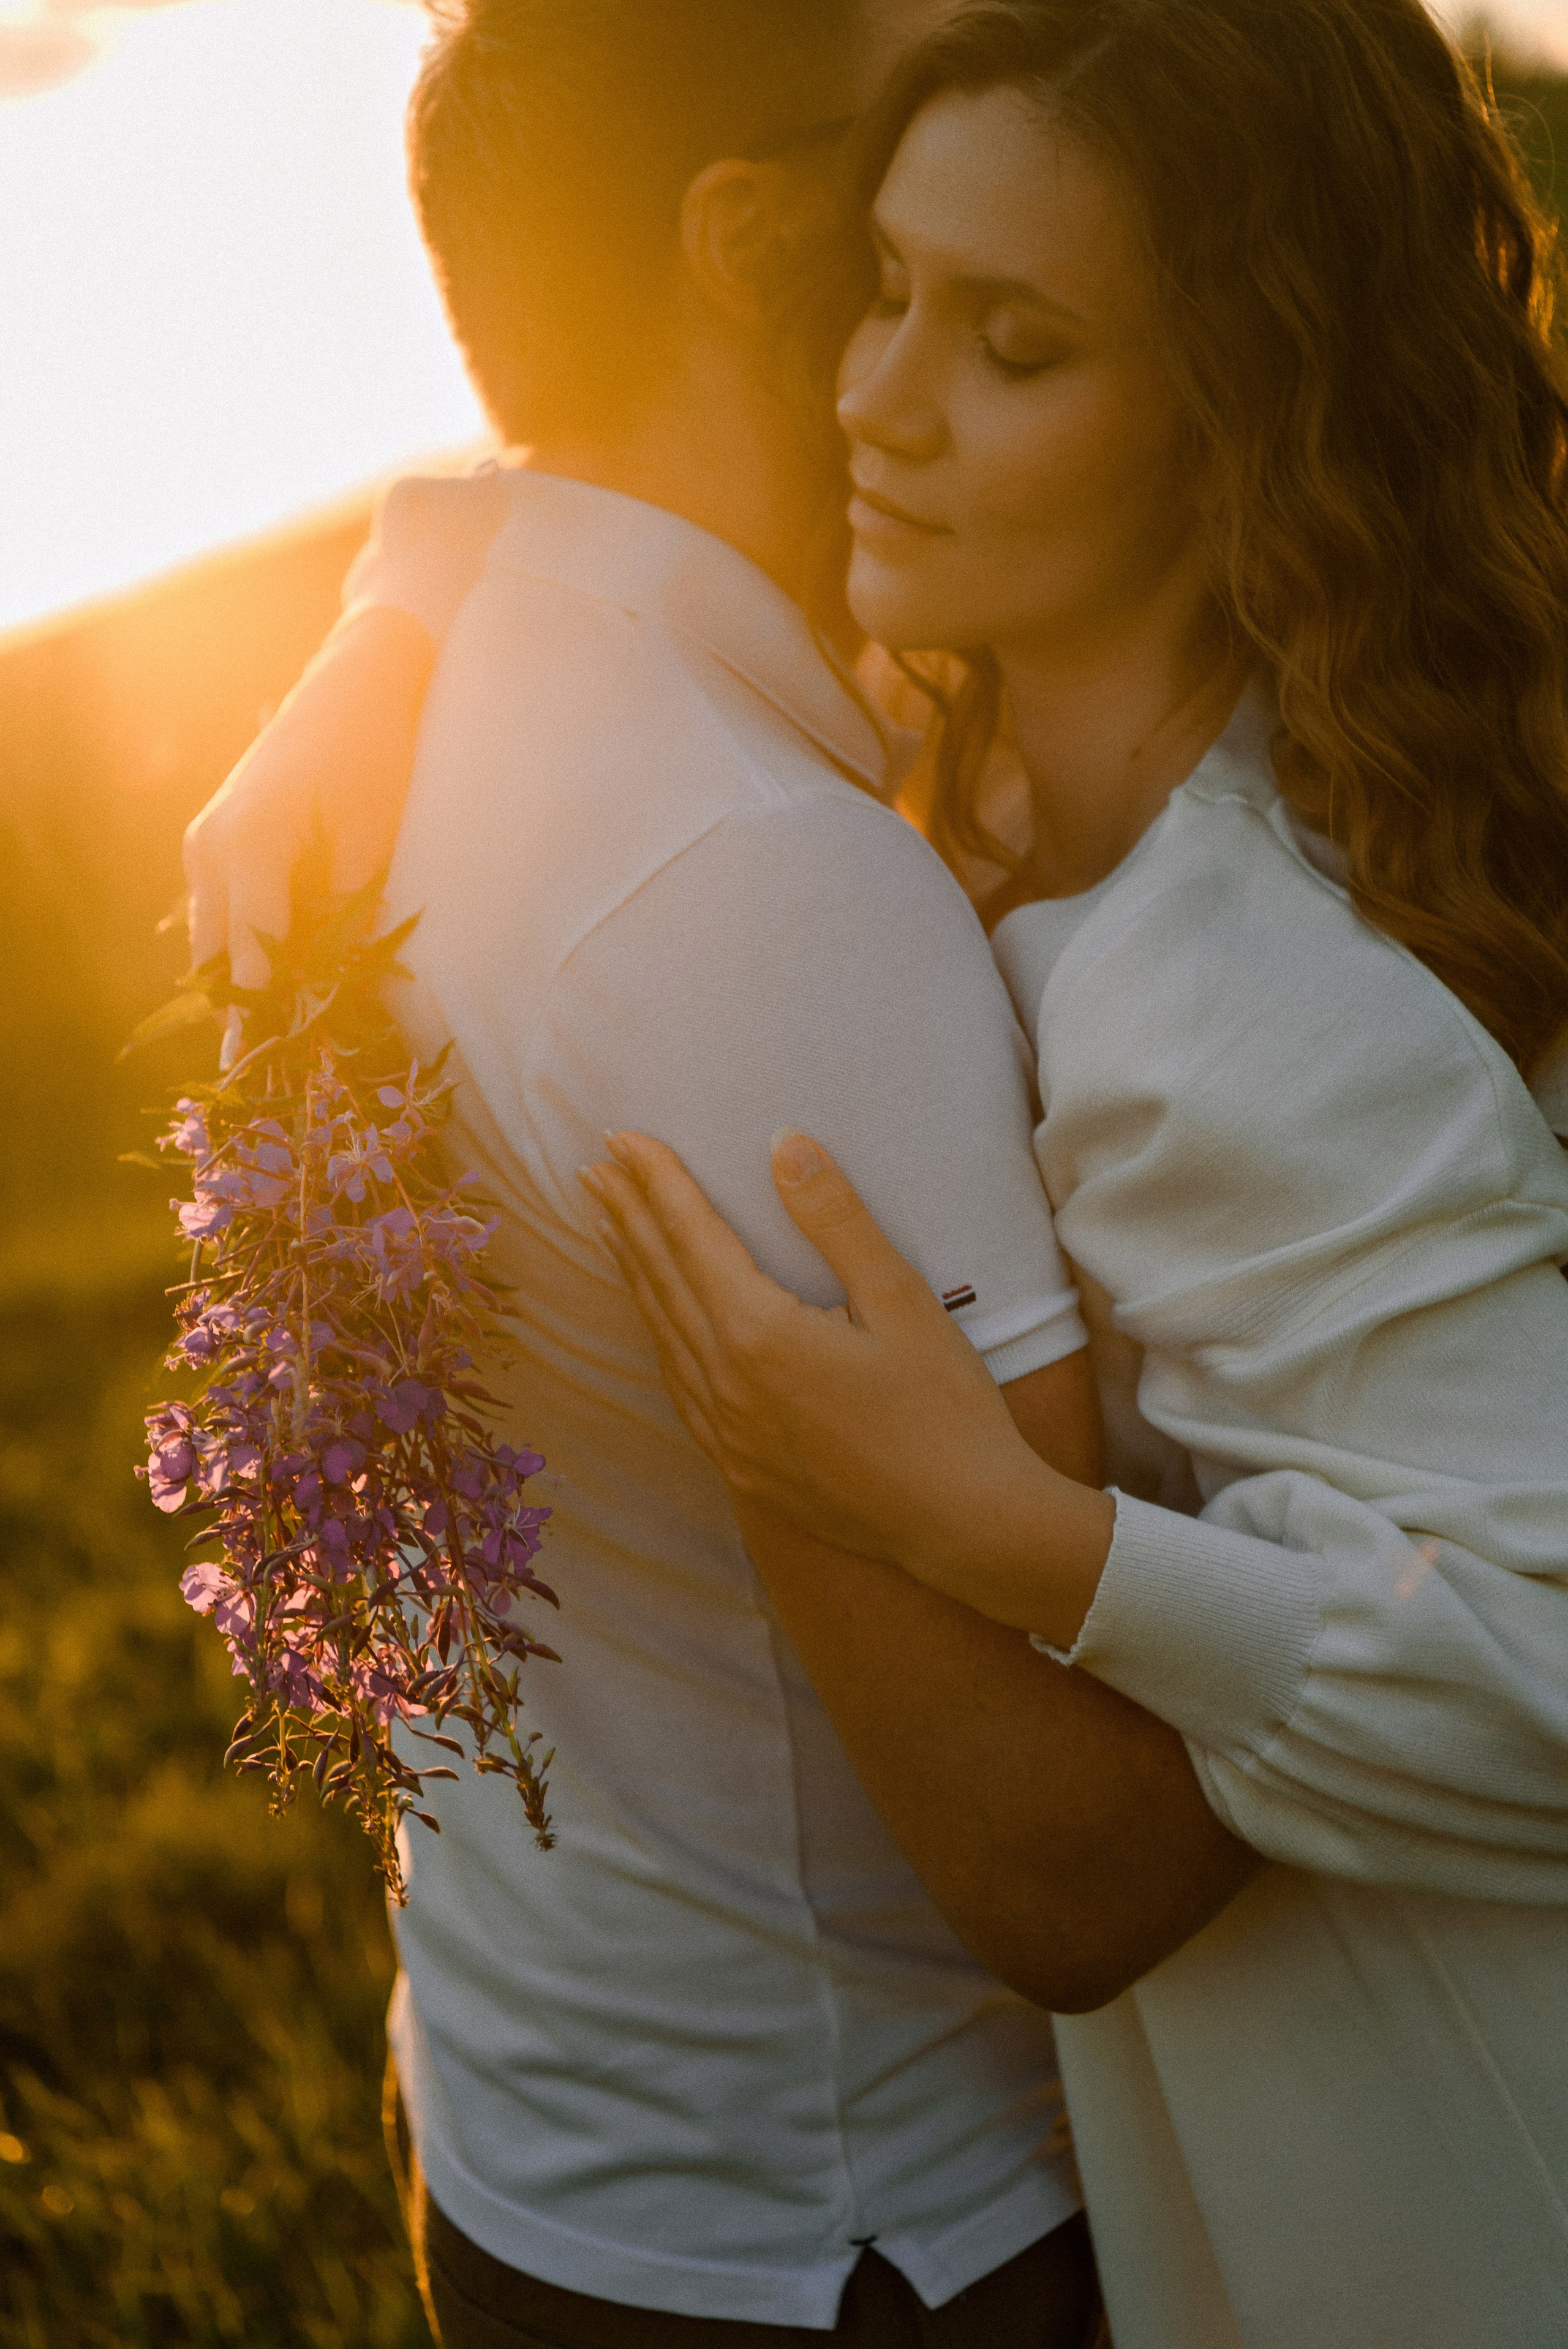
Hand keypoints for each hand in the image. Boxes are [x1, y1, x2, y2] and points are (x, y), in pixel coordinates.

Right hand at [184, 604, 434, 1023]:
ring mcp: (205, 842)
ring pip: (211, 935)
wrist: (350, 692)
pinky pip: (218, 909)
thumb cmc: (373, 761)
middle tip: (257, 1069)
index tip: (274, 1060)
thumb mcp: (371, 843)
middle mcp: (212, 848)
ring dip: (233, 982)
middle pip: (217, 952)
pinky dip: (237, 945)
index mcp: (252, 847)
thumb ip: (347, 915)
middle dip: (238, 1009)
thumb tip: (340, 985)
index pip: (253, 952)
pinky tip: (264, 981)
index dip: (265, 1010)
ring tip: (259, 1039)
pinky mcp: (213, 839)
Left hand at [580, 1130, 1113, 1646]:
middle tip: (596, 1167)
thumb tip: (785, 1145)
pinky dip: (660, 1337)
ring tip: (612, 1228)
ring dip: (635, 1273)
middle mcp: (726, 1384)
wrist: (964, 1524)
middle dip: (628, 1217)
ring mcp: (727, 1432)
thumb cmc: (945, 1408)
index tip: (623, 1138)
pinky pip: (680, 1387)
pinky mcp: (741, 1466)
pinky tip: (659, 1321)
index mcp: (760, 1334)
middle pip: (662, 1280)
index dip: (657, 1182)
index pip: (691, 1237)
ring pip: (663, 1334)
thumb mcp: (901, 1300)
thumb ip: (835, 1220)